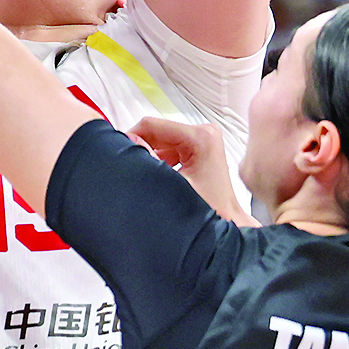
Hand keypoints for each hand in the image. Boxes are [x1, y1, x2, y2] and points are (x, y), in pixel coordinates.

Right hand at [126, 117, 255, 225]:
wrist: (227, 223)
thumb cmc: (210, 209)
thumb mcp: (172, 184)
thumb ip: (149, 160)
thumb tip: (129, 142)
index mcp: (201, 137)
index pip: (152, 125)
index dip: (132, 136)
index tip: (120, 151)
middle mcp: (204, 133)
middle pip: (157, 131)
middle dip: (141, 147)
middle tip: (132, 167)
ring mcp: (202, 139)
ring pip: (160, 140)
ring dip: (149, 154)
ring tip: (147, 174)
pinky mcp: (198, 148)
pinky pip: (168, 147)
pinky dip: (158, 159)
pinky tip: (158, 175)